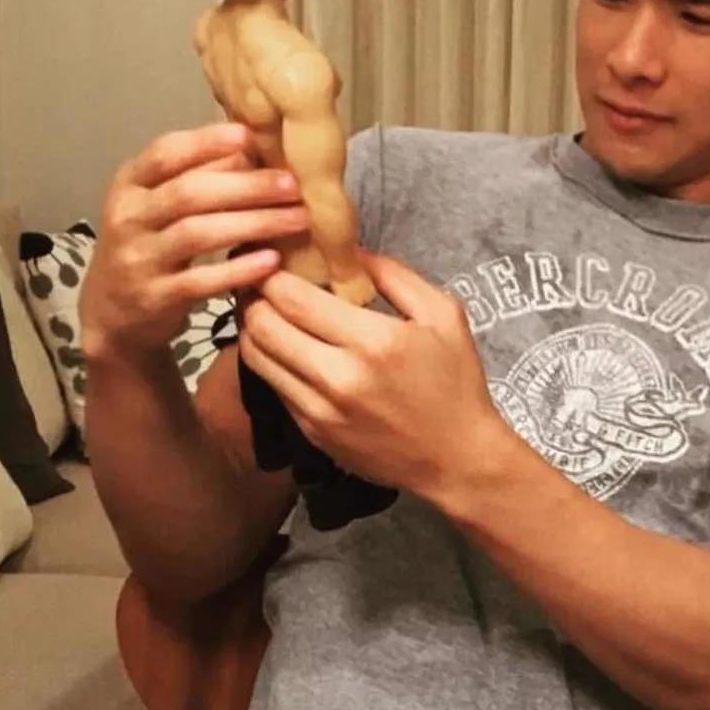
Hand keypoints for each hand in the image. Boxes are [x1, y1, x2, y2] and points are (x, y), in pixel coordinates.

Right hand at [79, 122, 310, 363]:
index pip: (166, 153)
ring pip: (197, 233)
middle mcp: (128, 216)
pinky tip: (272, 260)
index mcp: (131, 183)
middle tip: (293, 185)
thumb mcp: (161, 204)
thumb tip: (249, 146)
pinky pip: (200, 281)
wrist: (113, 312)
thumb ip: (199, 174)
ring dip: (254, 223)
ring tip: (298, 219)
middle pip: (189, 193)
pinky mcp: (153, 298)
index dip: (208, 142)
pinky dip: (239, 269)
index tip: (251, 135)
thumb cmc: (151, 244)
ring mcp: (138, 259)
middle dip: (248, 186)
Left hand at [239, 251, 508, 500]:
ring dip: (252, 327)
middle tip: (261, 280)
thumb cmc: (456, 380)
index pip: (293, 298)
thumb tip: (346, 250)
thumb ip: (394, 275)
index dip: (272, 273)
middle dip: (253, 296)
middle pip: (262, 325)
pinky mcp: (312, 433)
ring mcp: (320, 410)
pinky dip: (271, 359)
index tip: (274, 257)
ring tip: (265, 308)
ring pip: (256, 357)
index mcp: (374, 342)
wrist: (457, 459)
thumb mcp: (442, 313)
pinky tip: (286, 345)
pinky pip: (273, 385)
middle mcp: (339, 377)